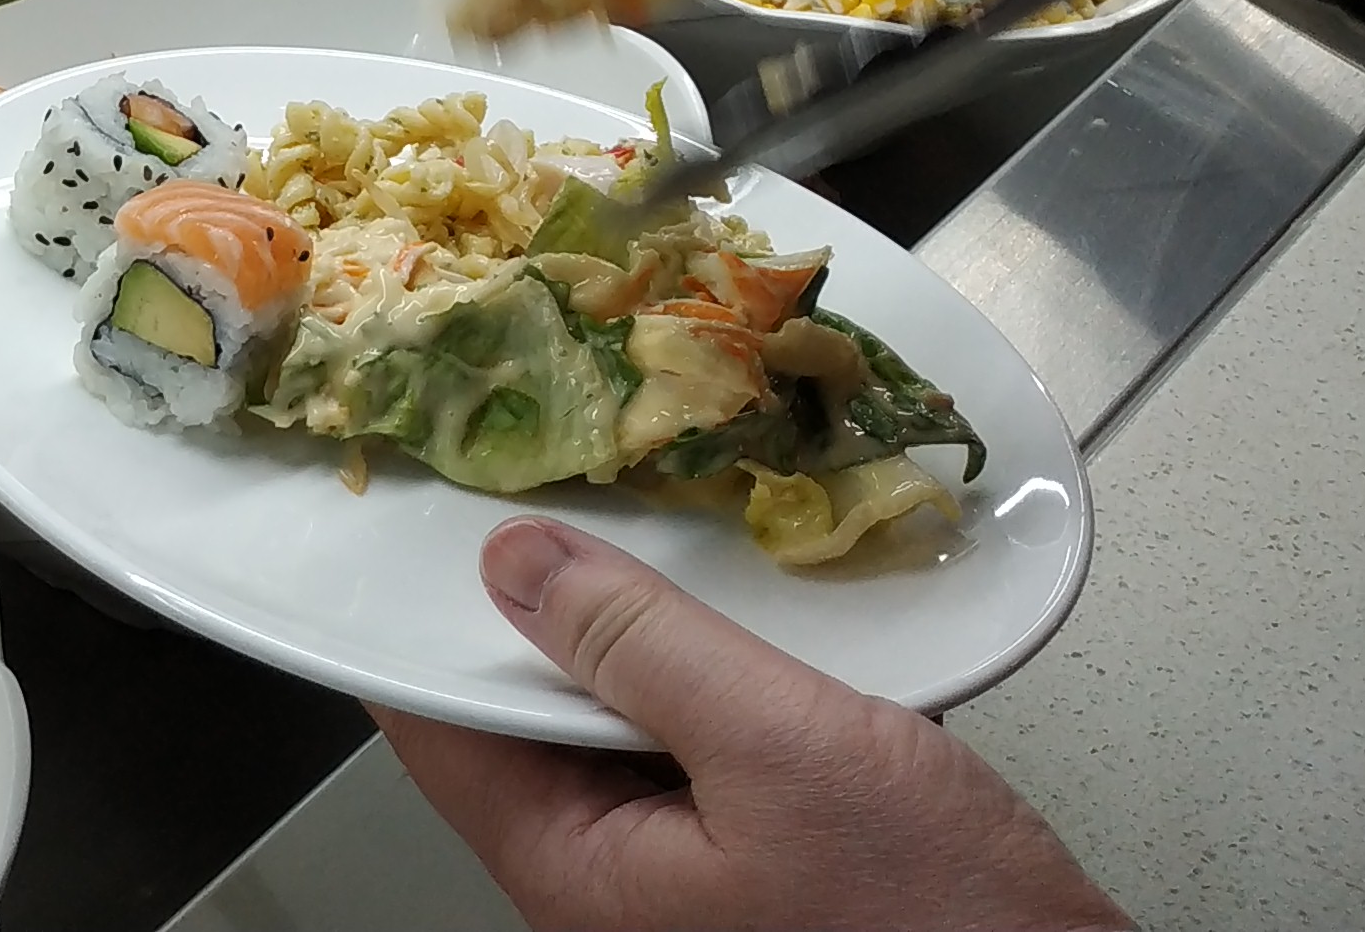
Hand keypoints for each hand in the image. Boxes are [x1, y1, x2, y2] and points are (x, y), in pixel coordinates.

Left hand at [369, 519, 1126, 931]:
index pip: (436, 722)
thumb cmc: (944, 926)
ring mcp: (684, 877)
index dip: (420, 609)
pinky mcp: (763, 865)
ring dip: (648, 629)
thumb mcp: (783, 754)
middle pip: (525, 713)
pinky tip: (758, 614)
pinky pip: (704, 749)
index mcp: (572, 867)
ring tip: (663, 521)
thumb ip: (643, 650)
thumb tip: (515, 564)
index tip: (427, 503)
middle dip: (547, 600)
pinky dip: (722, 675)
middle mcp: (608, 881)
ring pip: (621, 721)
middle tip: (562, 476)